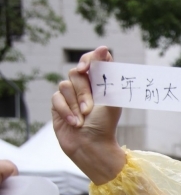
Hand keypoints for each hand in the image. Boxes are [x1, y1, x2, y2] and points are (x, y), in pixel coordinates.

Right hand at [51, 46, 125, 184]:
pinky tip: (75, 123)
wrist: (91, 146)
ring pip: (65, 85)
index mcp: (101, 83)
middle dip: (83, 92)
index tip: (86, 69)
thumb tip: (102, 48)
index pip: (92, 60)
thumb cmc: (104, 124)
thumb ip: (105, 73)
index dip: (88, 61)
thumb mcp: (109, 98)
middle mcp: (85, 86)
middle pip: (76, 74)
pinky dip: (66, 111)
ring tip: (83, 119)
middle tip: (90, 109)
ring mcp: (70, 95)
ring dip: (75, 104)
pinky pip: (56, 98)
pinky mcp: (58, 105)